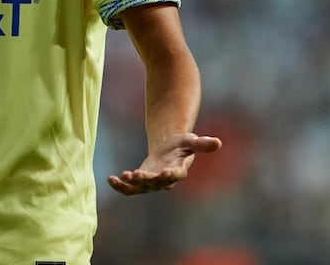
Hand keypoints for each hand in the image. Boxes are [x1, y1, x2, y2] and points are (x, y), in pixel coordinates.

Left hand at [107, 132, 221, 195]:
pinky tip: (111, 179)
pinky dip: (121, 186)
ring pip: (140, 188)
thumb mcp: (191, 141)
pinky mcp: (141, 181)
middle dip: (146, 179)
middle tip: (137, 174)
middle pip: (155, 182)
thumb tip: (218, 142)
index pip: (175, 174)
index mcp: (178, 170)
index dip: (170, 174)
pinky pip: (130, 188)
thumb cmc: (182, 145)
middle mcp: (165, 180)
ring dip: (131, 184)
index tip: (166, 172)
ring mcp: (152, 182)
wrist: (169, 150)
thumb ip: (202, 144)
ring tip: (122, 176)